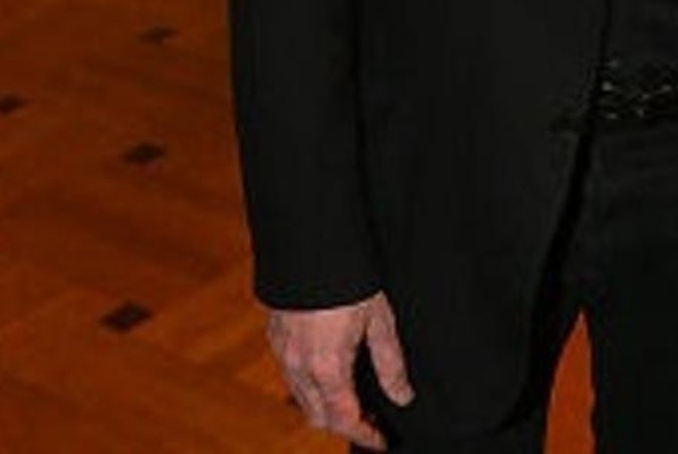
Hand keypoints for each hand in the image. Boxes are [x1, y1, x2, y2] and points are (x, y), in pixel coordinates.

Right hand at [267, 291, 414, 449]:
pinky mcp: (275, 337)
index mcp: (327, 367)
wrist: (312, 244)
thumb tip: (402, 396)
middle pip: (319, 417)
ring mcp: (283, 353)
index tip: (381, 441)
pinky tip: (329, 371)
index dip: (364, 435)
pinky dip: (309, 385)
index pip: (343, 420)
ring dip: (326, 406)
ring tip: (353, 396)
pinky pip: (291, 376)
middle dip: (344, 424)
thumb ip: (390, 362)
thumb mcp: (379, 318)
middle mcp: (299, 367)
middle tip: (371, 418)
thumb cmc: (351, 277)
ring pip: (302, 399)